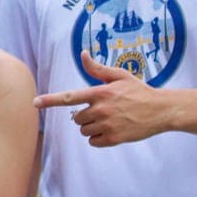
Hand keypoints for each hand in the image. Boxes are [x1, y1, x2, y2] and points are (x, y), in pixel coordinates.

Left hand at [34, 50, 162, 146]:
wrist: (162, 110)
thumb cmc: (139, 91)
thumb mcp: (119, 76)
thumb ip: (97, 69)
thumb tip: (82, 54)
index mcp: (100, 93)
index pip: (69, 97)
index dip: (50, 100)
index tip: (35, 103)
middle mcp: (101, 109)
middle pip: (76, 118)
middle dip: (84, 116)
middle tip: (102, 111)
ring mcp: (107, 125)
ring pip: (83, 130)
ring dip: (91, 127)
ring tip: (109, 120)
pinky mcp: (114, 139)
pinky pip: (93, 142)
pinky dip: (98, 138)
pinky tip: (112, 131)